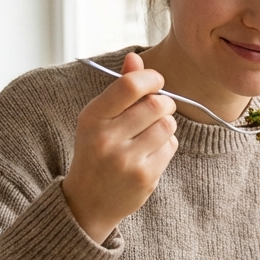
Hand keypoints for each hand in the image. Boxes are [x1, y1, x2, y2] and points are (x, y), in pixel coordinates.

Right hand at [62, 52, 178, 242]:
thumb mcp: (99, 119)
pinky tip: (151, 152)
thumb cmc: (96, 152)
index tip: (155, 82)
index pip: (130, 85)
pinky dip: (167, 145)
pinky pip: (171, 146)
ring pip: (168, 125)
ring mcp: (126, 160)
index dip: (151, 78)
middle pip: (156, 104)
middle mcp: (107, 139)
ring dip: (166, 124)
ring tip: (152, 132)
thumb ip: (120, 89)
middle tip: (159, 108)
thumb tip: (135, 57)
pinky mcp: (145, 177)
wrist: (88, 202)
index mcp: (92, 118)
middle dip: (165, 102)